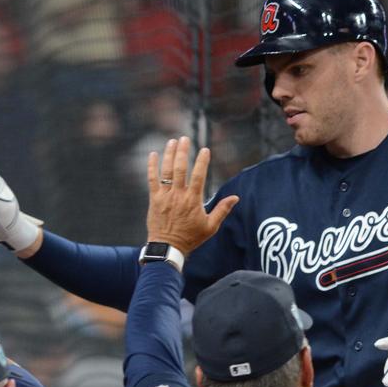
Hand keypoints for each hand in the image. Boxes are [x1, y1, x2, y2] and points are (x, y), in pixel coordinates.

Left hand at [145, 136, 238, 254]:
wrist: (167, 248)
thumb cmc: (190, 238)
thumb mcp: (211, 227)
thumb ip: (222, 210)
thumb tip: (236, 198)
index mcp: (193, 200)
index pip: (199, 175)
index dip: (202, 161)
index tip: (205, 150)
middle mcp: (178, 196)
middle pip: (180, 168)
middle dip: (182, 151)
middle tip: (185, 138)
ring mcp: (164, 196)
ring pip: (166, 171)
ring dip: (169, 154)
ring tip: (172, 141)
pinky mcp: (154, 199)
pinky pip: (151, 179)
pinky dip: (152, 166)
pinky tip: (153, 154)